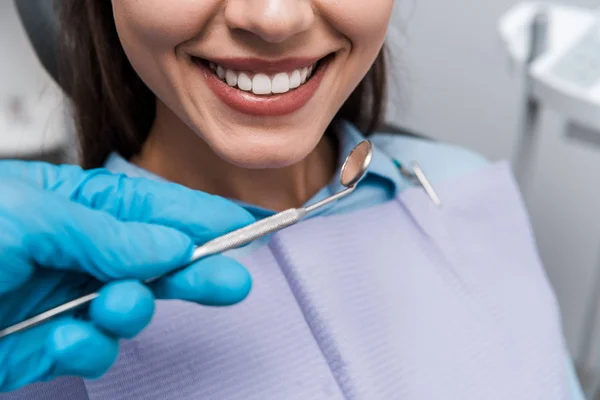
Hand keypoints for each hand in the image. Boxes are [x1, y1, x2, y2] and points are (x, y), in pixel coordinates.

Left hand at [0, 161, 254, 392]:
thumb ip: (105, 232)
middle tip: (231, 280)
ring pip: (132, 307)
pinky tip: (67, 338)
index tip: (243, 225)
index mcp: (69, 204)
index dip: (200, 215)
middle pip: (155, 258)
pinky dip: (90, 349)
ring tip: (114, 306)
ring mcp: (64, 299)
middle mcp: (74, 250)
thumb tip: (171, 245)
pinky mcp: (50, 345)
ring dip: (132, 310)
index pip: (150, 205)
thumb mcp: (29, 218)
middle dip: (196, 269)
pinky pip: (95, 350)